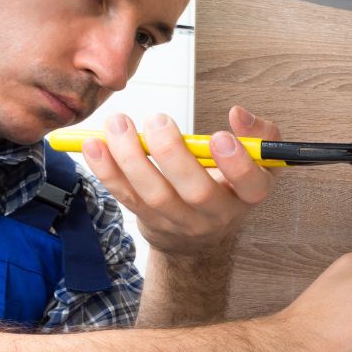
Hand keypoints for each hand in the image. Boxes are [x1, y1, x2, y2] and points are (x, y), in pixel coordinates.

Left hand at [81, 106, 276, 256]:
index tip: (219, 137)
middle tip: (157, 120)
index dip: (237, 164)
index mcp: (248, 195)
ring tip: (117, 123)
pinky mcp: (148, 220)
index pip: (252, 185)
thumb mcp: (256, 162)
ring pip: (155, 194)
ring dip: (131, 157)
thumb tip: (238, 114)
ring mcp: (180, 221)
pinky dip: (106, 170)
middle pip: (197, 191)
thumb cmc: (227, 185)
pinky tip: (93, 145)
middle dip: (173, 154)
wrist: (199, 237)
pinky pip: (126, 196)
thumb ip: (258, 134)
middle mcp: (217, 214)